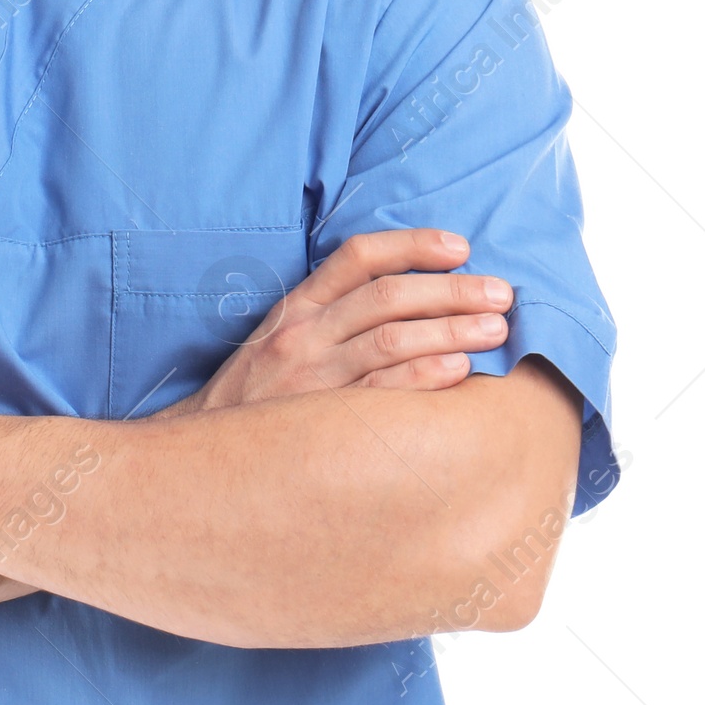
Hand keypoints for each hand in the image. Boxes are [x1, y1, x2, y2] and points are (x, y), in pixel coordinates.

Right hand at [167, 229, 511, 412]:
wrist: (202, 459)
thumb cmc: (254, 398)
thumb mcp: (277, 341)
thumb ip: (327, 316)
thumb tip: (404, 298)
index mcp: (295, 308)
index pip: (357, 257)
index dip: (412, 245)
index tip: (460, 246)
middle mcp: (303, 334)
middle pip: (388, 295)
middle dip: (452, 290)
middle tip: (501, 292)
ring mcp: (312, 377)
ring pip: (392, 338)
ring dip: (452, 330)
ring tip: (496, 329)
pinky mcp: (321, 421)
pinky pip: (382, 392)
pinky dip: (424, 377)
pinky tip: (460, 371)